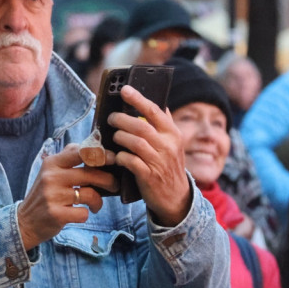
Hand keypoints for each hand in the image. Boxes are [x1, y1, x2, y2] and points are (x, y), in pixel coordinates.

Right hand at [17, 144, 118, 250]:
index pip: (80, 151)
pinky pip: (84, 213)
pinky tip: (81, 213)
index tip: (113, 159)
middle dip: (108, 180)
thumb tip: (97, 148)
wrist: (26, 221)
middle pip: (90, 173)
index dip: (101, 154)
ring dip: (99, 201)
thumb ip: (69, 158)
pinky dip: (87, 214)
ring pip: (90, 194)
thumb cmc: (46, 194)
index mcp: (52, 162)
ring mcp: (53, 196)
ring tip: (96, 205)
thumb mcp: (51, 171)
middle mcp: (51, 176)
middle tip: (114, 185)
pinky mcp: (56, 214)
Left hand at [107, 85, 191, 225]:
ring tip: (114, 137)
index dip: (138, 98)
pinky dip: (120, 157)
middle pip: (140, 125)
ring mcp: (159, 161)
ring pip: (134, 142)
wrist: (176, 198)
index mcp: (173, 134)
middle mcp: (168, 146)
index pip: (154, 111)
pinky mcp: (149, 176)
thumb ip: (165, 125)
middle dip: (121, 119)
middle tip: (111, 118)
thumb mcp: (173, 144)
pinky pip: (130, 161)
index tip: (124, 89)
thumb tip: (158, 103)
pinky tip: (117, 156)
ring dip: (119, 137)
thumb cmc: (169, 166)